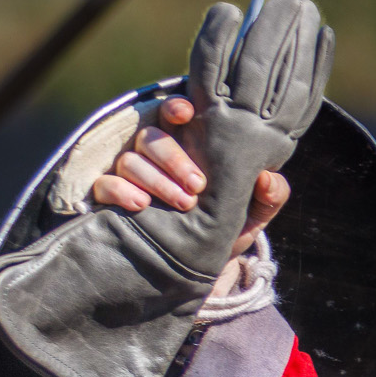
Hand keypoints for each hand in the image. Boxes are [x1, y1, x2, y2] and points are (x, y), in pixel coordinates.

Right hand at [91, 96, 288, 266]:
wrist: (205, 268)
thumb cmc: (227, 230)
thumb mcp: (254, 215)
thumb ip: (270, 196)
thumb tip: (267, 178)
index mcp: (190, 149)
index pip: (175, 115)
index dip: (176, 108)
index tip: (186, 113)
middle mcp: (157, 157)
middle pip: (151, 138)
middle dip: (174, 159)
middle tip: (198, 187)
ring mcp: (132, 176)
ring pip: (130, 160)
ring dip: (155, 179)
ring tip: (182, 204)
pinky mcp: (112, 198)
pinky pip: (106, 184)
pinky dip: (120, 190)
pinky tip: (140, 205)